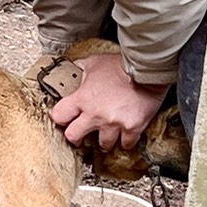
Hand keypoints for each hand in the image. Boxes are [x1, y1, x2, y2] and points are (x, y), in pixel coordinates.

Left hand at [50, 52, 167, 150]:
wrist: (147, 71)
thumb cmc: (122, 66)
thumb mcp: (95, 62)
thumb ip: (81, 68)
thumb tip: (73, 68)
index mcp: (83, 98)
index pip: (59, 116)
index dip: (60, 118)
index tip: (65, 119)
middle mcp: (95, 114)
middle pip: (73, 136)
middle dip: (76, 137)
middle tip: (80, 135)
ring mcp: (113, 123)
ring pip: (102, 144)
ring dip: (104, 140)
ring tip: (106, 135)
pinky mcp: (132, 128)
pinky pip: (126, 144)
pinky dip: (125, 141)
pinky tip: (125, 136)